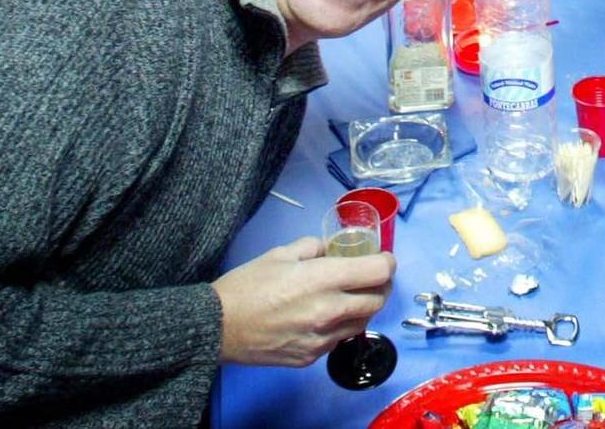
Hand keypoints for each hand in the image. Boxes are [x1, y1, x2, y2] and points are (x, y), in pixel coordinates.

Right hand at [212, 236, 396, 366]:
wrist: (217, 327)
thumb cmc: (246, 286)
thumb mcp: (281, 254)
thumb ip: (313, 248)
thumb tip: (331, 247)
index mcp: (323, 279)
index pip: (378, 272)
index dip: (386, 262)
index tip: (382, 258)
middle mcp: (329, 310)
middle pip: (378, 300)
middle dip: (381, 285)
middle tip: (372, 277)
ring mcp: (322, 337)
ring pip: (363, 322)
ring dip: (364, 307)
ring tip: (351, 296)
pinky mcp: (311, 356)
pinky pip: (338, 339)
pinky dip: (341, 326)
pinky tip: (327, 316)